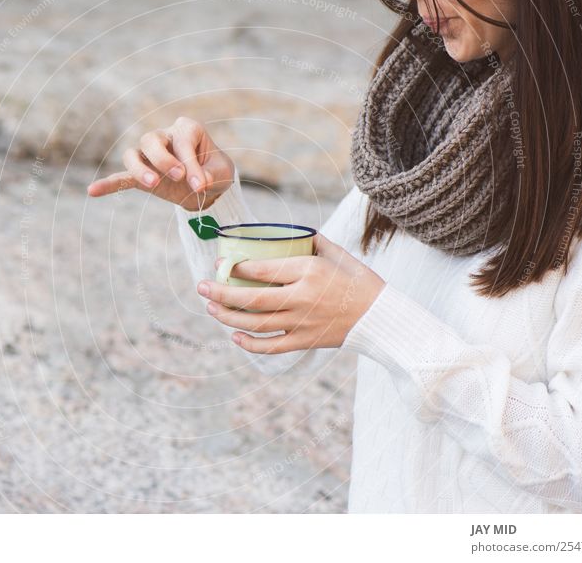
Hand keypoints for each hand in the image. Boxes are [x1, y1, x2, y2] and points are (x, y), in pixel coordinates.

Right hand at [86, 116, 234, 210]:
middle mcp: (165, 137)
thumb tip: (199, 182)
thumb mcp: (222, 172)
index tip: (201, 185)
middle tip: (178, 177)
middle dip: (162, 158)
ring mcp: (150, 156)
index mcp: (187, 129)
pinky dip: (108, 184)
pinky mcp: (142, 175)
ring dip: (140, 169)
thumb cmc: (215, 171)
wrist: (207, 186)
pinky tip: (93, 191)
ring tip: (153, 184)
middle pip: (150, 139)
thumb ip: (212, 175)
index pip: (182, 142)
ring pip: (133, 154)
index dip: (191, 164)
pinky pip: (122, 177)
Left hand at [196, 233, 385, 353]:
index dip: (235, 267)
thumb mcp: (339, 254)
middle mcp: (302, 297)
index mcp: (308, 271)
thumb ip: (313, 242)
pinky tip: (234, 336)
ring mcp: (302, 322)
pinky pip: (271, 347)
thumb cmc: (360, 281)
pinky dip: (250, 345)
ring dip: (229, 316)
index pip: (262, 269)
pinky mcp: (305, 342)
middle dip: (221, 292)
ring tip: (211, 308)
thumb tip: (290, 234)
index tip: (220, 263)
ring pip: (256, 323)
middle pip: (251, 298)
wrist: (381, 317)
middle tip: (201, 287)